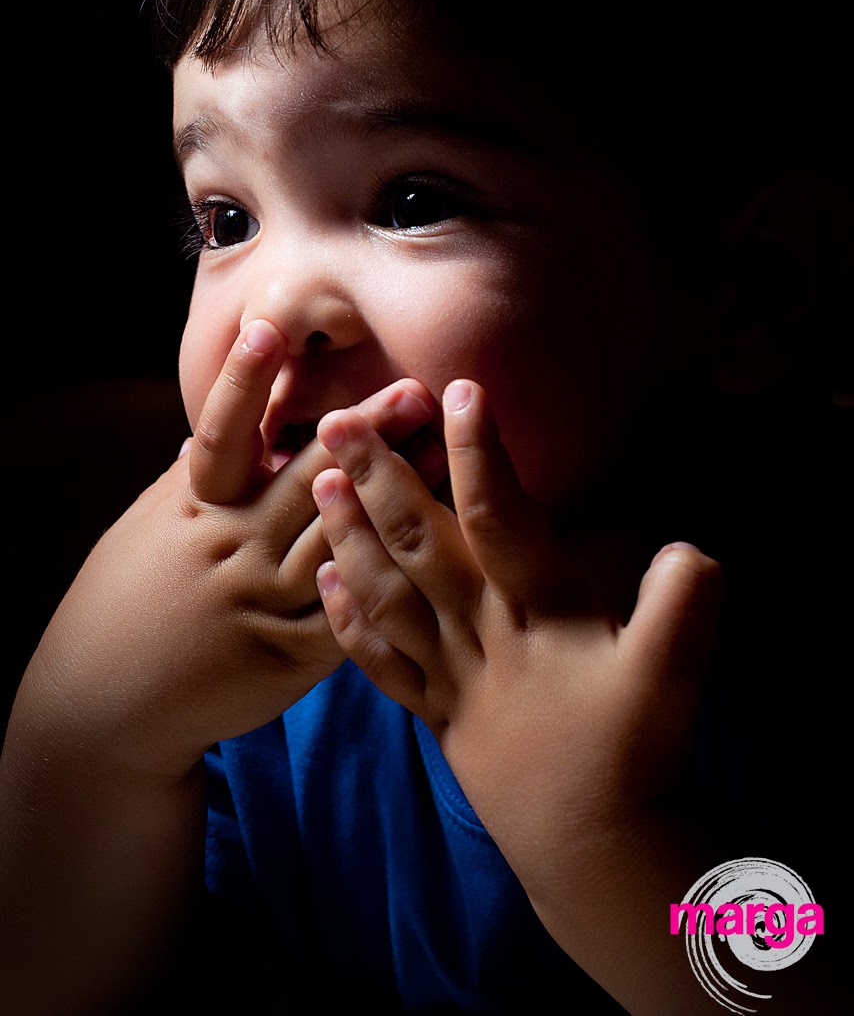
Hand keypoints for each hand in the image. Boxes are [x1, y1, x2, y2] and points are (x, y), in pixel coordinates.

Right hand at [13, 321, 439, 777]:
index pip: (220, 435)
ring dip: (393, 493)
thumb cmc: (128, 602)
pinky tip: (430, 544)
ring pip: (338, 536)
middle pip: (305, 478)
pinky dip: (387, 573)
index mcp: (193, 508)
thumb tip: (214, 431)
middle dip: (362, 432)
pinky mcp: (288, 655)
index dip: (241, 382)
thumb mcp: (150, 530)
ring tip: (442, 451)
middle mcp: (228, 547)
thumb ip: (194, 483)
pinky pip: (348, 610)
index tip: (268, 330)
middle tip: (413, 390)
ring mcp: (260, 602)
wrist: (105, 705)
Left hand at [312, 378, 721, 908]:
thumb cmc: (634, 756)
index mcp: (536, 609)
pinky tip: (325, 584)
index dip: (479, 452)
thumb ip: (683, 608)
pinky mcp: (437, 710)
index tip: (457, 389)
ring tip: (319, 485)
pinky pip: (381, 661)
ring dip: (350, 535)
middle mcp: (481, 630)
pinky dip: (349, 621)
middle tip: (337, 420)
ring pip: (388, 592)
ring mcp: (451, 672)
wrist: (591, 848)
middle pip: (420, 542)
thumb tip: (693, 550)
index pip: (499, 515)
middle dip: (379, 477)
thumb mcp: (674, 677)